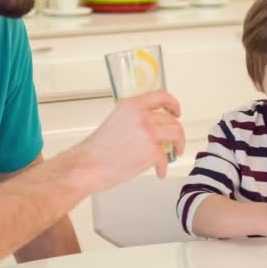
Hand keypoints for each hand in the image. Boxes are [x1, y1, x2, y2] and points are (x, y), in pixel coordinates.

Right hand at [64, 90, 185, 192]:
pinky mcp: (151, 151)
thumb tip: (153, 126)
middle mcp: (142, 116)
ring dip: (179, 145)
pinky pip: (166, 158)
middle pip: (172, 120)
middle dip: (176, 133)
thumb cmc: (98, 149)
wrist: (88, 165)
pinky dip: (164, 167)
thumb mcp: (117, 120)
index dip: (173, 104)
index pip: (161, 96)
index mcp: (132, 105)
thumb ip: (136, 118)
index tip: (176, 112)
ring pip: (177, 134)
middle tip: (174, 142)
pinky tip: (159, 171)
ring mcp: (148, 133)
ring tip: (174, 153)